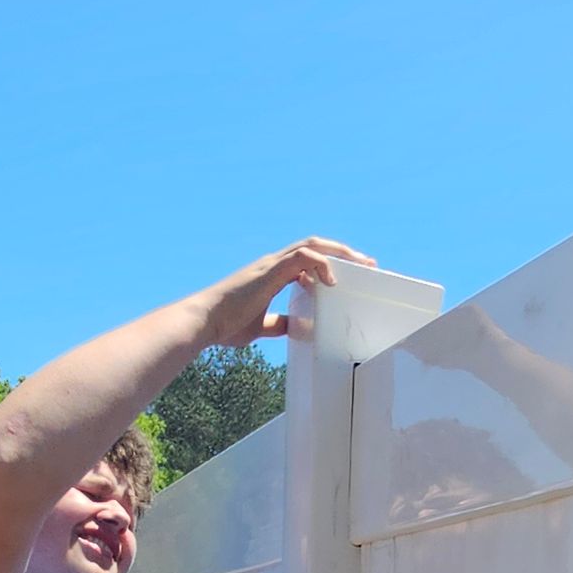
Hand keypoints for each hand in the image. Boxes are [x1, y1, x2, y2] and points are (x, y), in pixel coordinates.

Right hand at [194, 239, 375, 348]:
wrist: (204, 321)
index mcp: (272, 274)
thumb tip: (292, 326)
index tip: (351, 272)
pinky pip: (303, 258)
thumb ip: (276, 324)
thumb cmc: (225, 325)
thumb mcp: (259, 327)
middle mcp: (273, 264)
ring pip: (313, 246)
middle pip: (316, 246)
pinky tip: (332, 280)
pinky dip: (321, 264)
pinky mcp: (269, 271)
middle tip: (369, 263)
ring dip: (340, 252)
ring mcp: (271, 265)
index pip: (308, 259)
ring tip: (362, 264)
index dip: (331, 262)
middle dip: (344, 252)